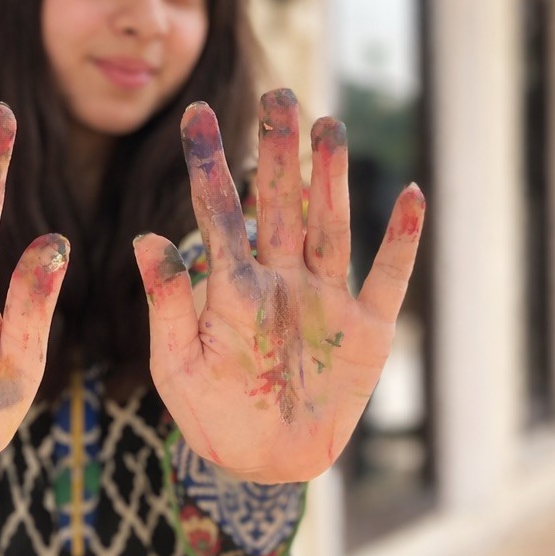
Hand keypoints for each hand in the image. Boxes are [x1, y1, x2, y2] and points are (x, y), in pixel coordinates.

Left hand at [132, 89, 426, 483]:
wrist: (261, 462)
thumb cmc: (208, 412)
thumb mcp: (174, 363)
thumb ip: (165, 303)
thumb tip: (144, 238)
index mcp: (231, 286)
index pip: (218, 213)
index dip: (208, 164)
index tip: (194, 114)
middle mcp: (280, 280)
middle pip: (281, 204)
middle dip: (279, 150)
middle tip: (277, 93)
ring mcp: (325, 300)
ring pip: (329, 226)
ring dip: (331, 178)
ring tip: (328, 125)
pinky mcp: (367, 331)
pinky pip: (387, 278)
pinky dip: (401, 240)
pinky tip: (410, 195)